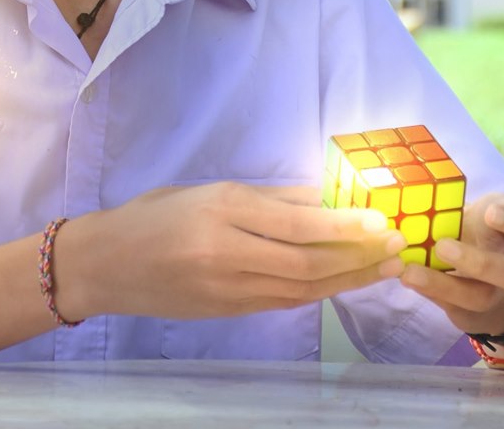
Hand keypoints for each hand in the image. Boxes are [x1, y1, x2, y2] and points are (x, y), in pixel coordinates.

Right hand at [55, 182, 406, 321]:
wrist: (106, 264)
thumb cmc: (153, 215)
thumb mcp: (206, 190)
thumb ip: (265, 197)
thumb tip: (321, 194)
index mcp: (221, 210)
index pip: (296, 223)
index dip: (344, 225)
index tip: (382, 221)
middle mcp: (227, 252)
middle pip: (307, 262)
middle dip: (358, 256)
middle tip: (397, 246)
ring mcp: (227, 289)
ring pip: (301, 288)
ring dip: (347, 279)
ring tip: (383, 268)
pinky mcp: (227, 313)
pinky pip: (282, 302)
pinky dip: (317, 292)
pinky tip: (342, 283)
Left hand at [398, 192, 503, 337]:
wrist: (476, 269)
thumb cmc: (473, 227)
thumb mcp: (471, 207)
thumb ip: (457, 199)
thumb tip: (417, 190)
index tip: (491, 214)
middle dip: (478, 262)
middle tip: (442, 247)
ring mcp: (495, 293)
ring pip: (478, 297)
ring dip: (443, 286)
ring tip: (409, 272)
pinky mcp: (471, 312)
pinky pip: (454, 309)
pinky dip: (428, 294)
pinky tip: (404, 278)